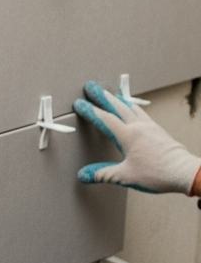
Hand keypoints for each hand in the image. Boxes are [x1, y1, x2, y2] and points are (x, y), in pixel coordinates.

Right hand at [74, 81, 200, 194]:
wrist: (183, 172)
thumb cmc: (156, 173)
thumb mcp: (124, 176)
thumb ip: (103, 174)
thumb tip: (85, 175)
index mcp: (128, 135)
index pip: (105, 119)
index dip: (90, 110)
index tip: (80, 103)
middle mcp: (139, 127)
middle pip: (118, 107)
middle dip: (103, 96)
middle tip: (93, 86)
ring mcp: (151, 127)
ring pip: (132, 108)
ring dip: (119, 100)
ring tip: (112, 95)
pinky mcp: (159, 131)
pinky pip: (143, 114)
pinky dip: (134, 108)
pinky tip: (134, 110)